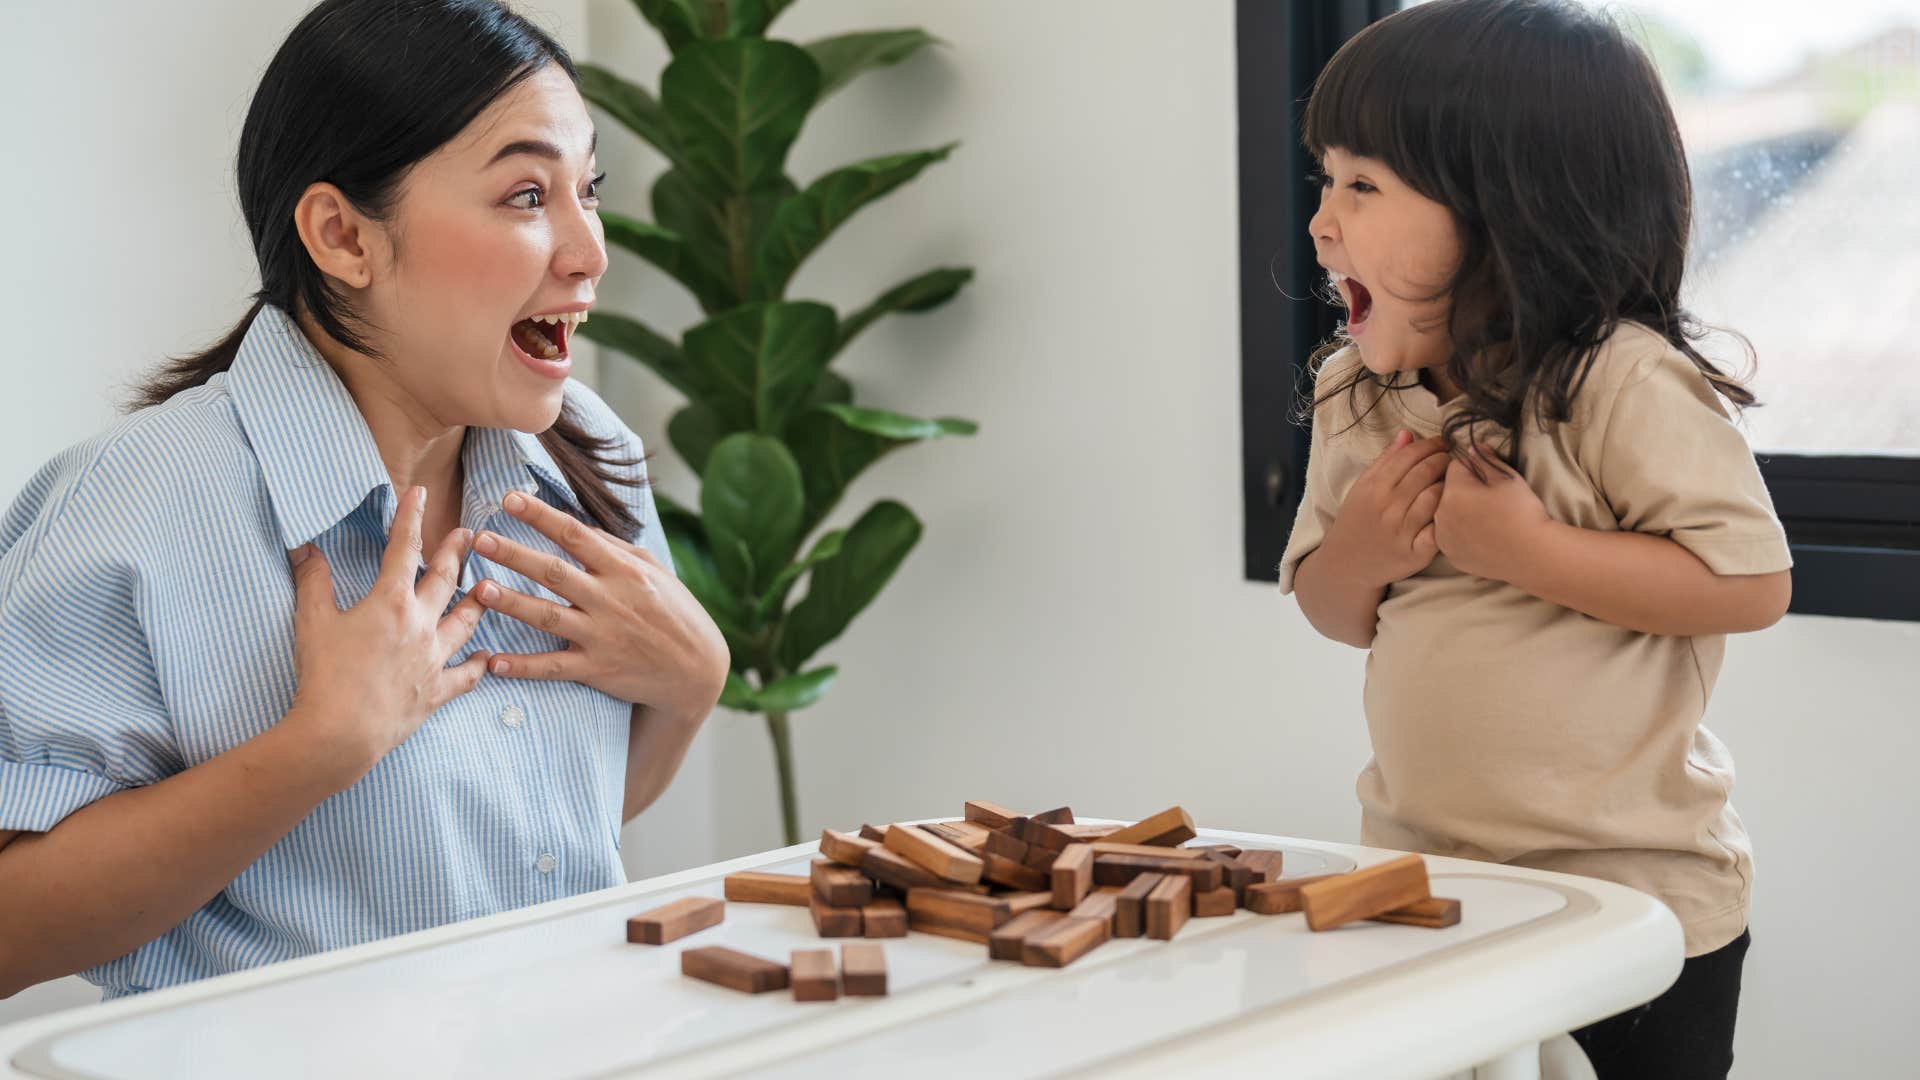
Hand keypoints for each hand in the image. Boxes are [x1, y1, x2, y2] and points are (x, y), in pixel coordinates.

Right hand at [286, 485, 490, 772]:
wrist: (341, 733)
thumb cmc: (324, 676)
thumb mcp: (312, 622)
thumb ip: (312, 579)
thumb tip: (304, 545)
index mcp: (391, 602)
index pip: (403, 549)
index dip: (411, 518)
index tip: (420, 494)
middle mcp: (421, 625)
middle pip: (445, 580)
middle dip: (456, 553)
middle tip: (468, 534)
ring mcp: (434, 659)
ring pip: (465, 622)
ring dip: (477, 602)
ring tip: (488, 586)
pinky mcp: (436, 691)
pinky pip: (466, 676)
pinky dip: (478, 665)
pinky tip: (487, 658)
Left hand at [469, 491, 728, 718]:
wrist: (698, 670)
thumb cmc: (675, 613)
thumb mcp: (655, 571)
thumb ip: (615, 548)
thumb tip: (577, 525)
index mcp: (624, 570)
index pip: (576, 534)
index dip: (541, 515)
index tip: (509, 499)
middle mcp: (610, 599)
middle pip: (554, 572)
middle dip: (514, 554)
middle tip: (480, 539)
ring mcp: (602, 636)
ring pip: (548, 617)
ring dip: (511, 603)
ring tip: (480, 590)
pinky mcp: (598, 669)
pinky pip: (554, 667)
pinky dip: (523, 667)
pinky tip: (492, 663)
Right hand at [1320, 430, 1450, 588]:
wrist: (1346, 564)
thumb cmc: (1357, 520)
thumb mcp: (1362, 487)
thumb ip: (1385, 460)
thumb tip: (1408, 433)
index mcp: (1373, 488)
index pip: (1410, 455)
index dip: (1431, 444)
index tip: (1443, 442)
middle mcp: (1387, 508)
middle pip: (1426, 472)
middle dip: (1444, 459)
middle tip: (1452, 458)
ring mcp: (1402, 532)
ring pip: (1436, 497)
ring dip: (1449, 484)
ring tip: (1454, 480)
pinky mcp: (1415, 553)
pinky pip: (1439, 529)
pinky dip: (1447, 516)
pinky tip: (1451, 509)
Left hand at [1434, 444, 1553, 581]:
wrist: (1533, 554)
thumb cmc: (1523, 512)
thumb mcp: (1507, 478)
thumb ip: (1485, 459)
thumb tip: (1472, 448)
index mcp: (1452, 491)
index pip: (1454, 466)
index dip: (1473, 467)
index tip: (1489, 477)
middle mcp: (1440, 515)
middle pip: (1446, 491)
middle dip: (1462, 489)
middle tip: (1488, 499)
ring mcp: (1443, 538)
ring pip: (1445, 514)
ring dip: (1458, 511)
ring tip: (1483, 517)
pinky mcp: (1450, 555)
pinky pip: (1449, 537)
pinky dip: (1460, 533)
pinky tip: (1479, 535)